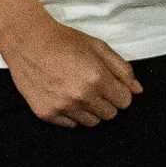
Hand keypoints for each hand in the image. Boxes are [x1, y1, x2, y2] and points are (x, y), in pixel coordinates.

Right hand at [2, 19, 140, 126]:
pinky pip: (70, 125)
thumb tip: (137, 89)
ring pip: (91, 122)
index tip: (112, 86)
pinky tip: (65, 97)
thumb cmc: (65, 41)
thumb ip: (122, 69)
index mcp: (97, 78)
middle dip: (107, 102)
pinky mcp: (46, 113)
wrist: (28, 41)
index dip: (121, 93)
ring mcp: (62, 107)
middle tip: (95, 88)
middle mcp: (81, 96)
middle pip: (109, 114)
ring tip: (79, 92)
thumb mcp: (99, 47)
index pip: (124, 101)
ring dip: (90, 110)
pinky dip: (71, 114)